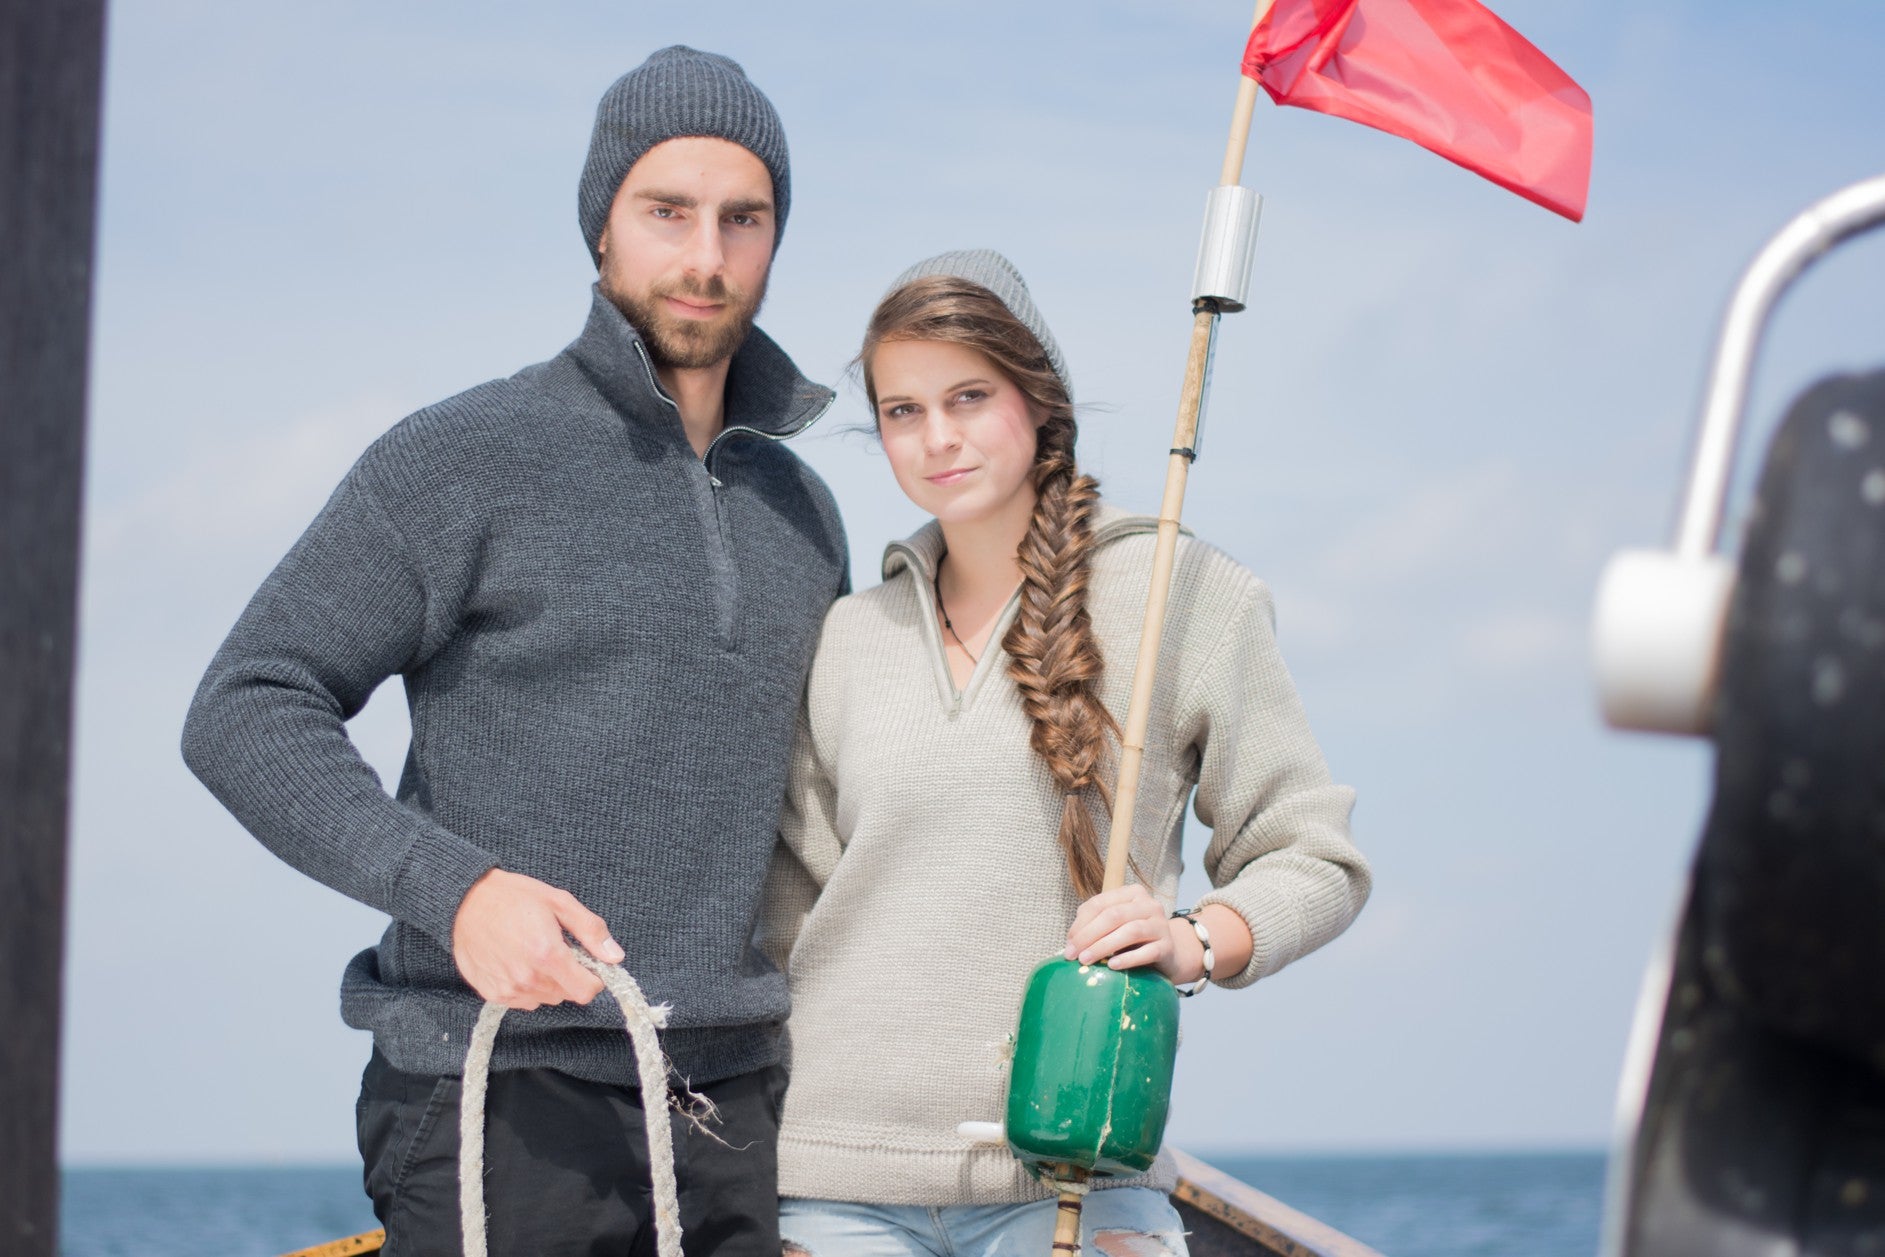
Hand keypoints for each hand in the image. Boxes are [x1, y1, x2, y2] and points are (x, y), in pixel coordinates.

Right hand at [451, 869, 624, 1010]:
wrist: (465, 902)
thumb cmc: (513, 897)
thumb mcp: (559, 902)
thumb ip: (591, 931)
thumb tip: (615, 957)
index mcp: (548, 956)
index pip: (586, 991)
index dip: (593, 977)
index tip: (586, 962)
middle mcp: (528, 979)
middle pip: (566, 994)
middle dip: (568, 975)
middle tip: (554, 948)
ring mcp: (508, 990)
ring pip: (545, 998)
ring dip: (547, 981)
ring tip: (532, 952)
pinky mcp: (492, 995)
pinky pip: (523, 1000)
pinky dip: (526, 985)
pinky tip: (516, 961)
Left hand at [1063, 885, 1178, 977]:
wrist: (1169, 955)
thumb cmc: (1134, 939)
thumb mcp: (1114, 925)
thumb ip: (1094, 924)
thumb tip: (1071, 940)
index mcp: (1132, 893)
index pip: (1100, 903)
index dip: (1081, 923)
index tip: (1068, 943)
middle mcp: (1149, 904)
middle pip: (1113, 916)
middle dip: (1089, 935)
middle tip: (1073, 955)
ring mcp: (1161, 925)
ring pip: (1130, 931)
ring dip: (1103, 946)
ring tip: (1086, 960)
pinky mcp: (1167, 947)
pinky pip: (1147, 952)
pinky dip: (1127, 959)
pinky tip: (1112, 966)